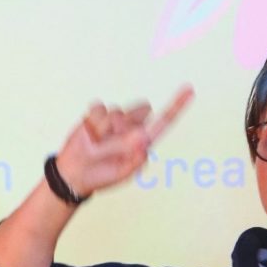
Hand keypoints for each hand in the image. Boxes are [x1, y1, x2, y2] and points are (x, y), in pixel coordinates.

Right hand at [55, 85, 193, 196]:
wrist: (76, 174)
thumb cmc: (103, 176)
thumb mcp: (121, 173)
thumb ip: (133, 157)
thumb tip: (143, 136)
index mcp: (143, 143)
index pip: (163, 123)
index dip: (176, 106)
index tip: (190, 90)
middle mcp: (132, 128)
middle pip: (141, 109)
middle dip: (129, 121)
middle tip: (115, 140)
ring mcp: (115, 120)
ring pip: (117, 112)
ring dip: (106, 129)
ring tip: (98, 145)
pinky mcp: (97, 114)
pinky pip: (99, 108)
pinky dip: (94, 122)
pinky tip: (91, 135)